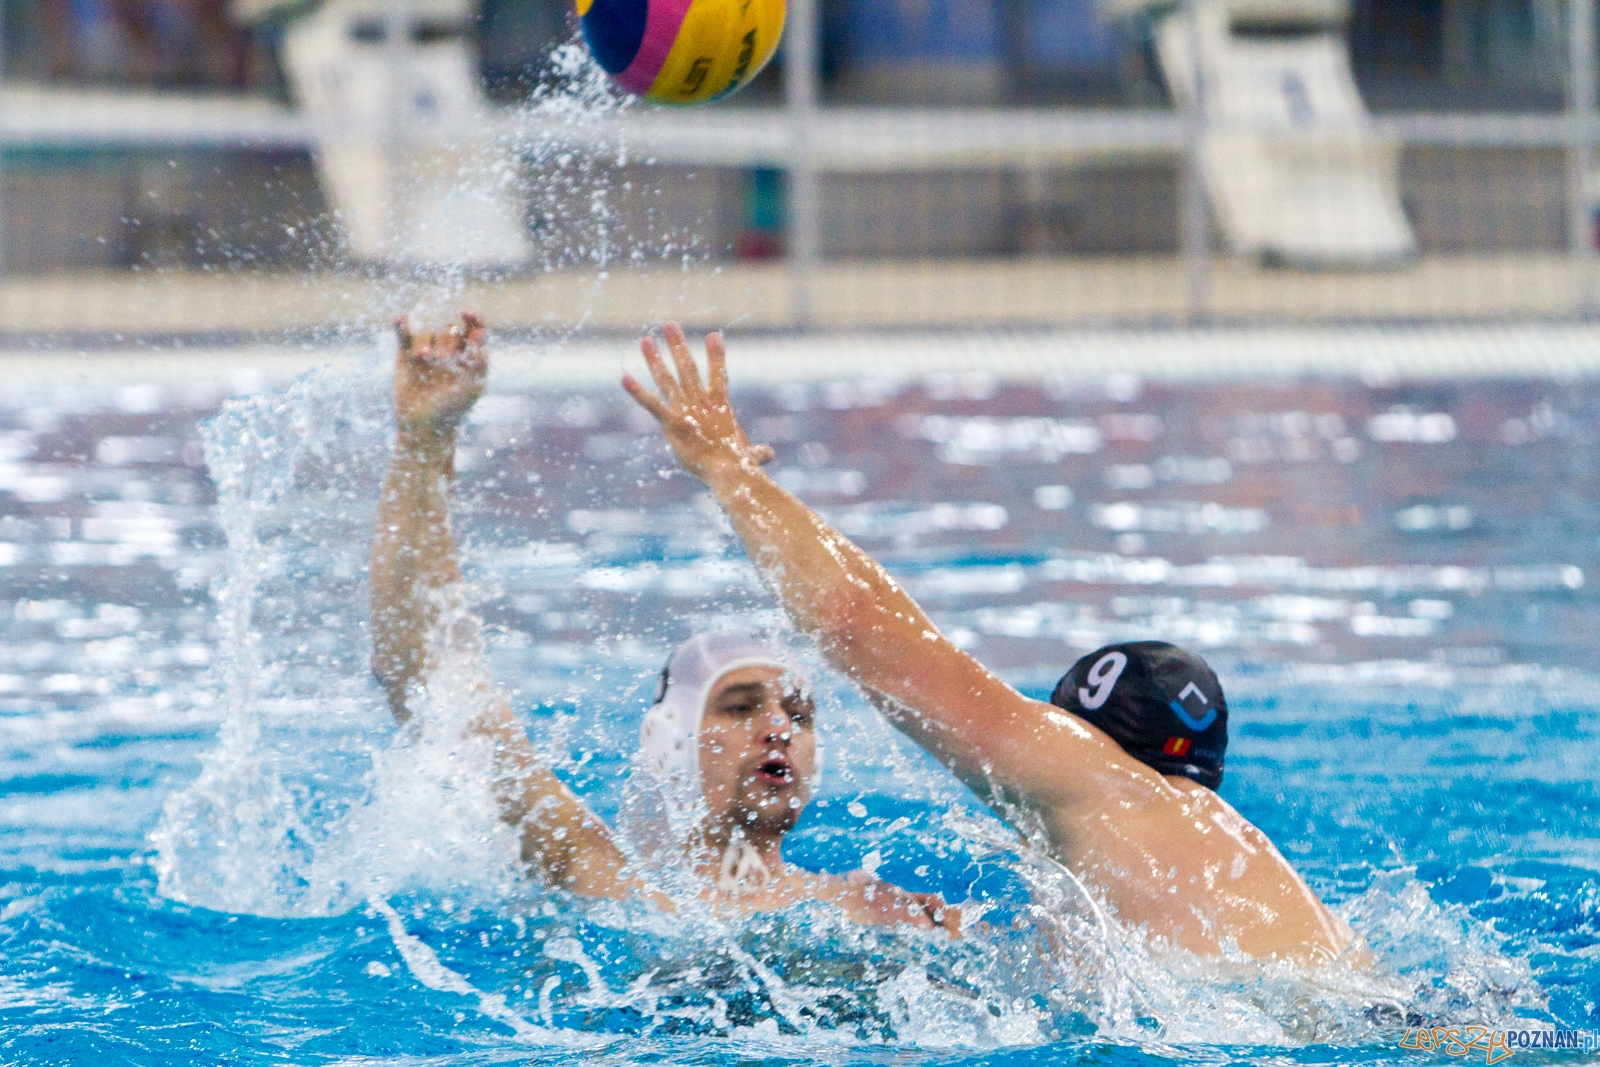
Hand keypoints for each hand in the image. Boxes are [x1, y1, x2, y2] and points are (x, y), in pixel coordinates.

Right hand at [394, 312, 487, 435]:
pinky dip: (402, 325)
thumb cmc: (452, 409)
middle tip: (443, 359)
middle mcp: (448, 349)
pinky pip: (404, 334)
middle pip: (449, 328)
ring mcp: (427, 350)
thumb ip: (477, 362)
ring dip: (425, 340)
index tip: (466, 314)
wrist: (423, 425)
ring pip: (427, 331)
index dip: (472, 318)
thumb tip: (480, 334)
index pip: (474, 329)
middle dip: (447, 339)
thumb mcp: (470, 388)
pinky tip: (401, 319)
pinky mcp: (405, 355)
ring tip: (423, 358)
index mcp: (468, 355)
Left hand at [622, 322, 773, 483]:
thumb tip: (769, 456)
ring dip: (655, 359)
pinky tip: (624, 378)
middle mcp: (701, 403)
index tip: (714, 335)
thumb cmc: (739, 465)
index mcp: (721, 407)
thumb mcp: (749, 455)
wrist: (728, 470)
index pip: (719, 375)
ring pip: (667, 380)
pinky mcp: (673, 423)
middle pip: (688, 368)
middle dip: (678, 345)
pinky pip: (652, 404)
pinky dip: (637, 392)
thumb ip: (756, 453)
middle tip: (670, 324)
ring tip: (645, 340)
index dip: (716, 356)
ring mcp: (686, 411)